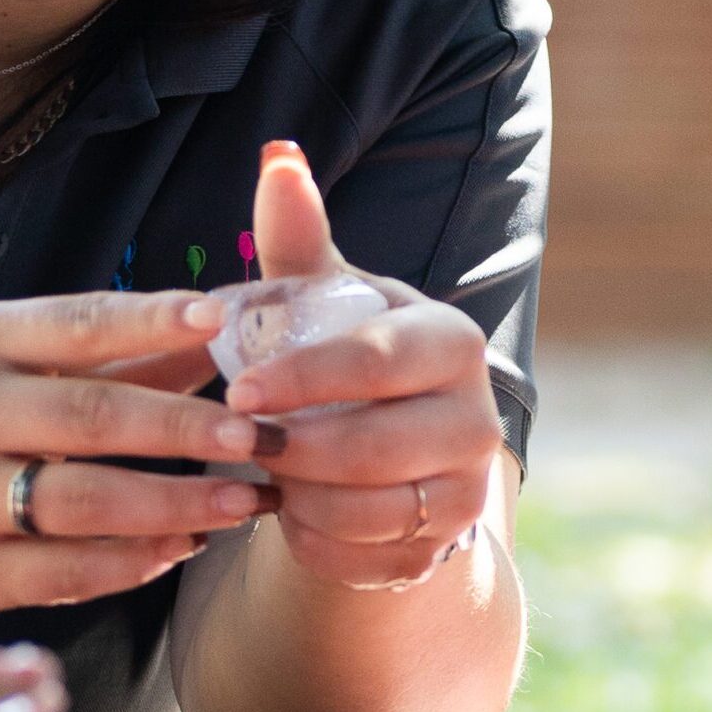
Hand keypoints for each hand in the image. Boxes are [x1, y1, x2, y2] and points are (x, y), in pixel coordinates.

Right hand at [0, 292, 286, 621]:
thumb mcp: (4, 362)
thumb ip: (110, 353)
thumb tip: (223, 327)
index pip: (75, 325)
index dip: (152, 320)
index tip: (225, 319)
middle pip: (92, 418)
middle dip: (188, 429)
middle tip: (263, 435)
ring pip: (88, 504)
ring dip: (179, 504)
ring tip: (246, 502)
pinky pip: (68, 572)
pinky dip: (135, 560)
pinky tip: (180, 545)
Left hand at [228, 141, 498, 590]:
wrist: (379, 449)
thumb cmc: (340, 355)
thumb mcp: (318, 298)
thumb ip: (296, 238)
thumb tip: (277, 155)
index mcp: (445, 341)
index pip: (374, 361)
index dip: (302, 378)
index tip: (237, 388)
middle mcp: (476, 416)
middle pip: (372, 446)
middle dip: (291, 447)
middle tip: (235, 438)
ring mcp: (468, 487)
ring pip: (368, 509)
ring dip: (297, 493)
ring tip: (261, 468)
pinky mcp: (443, 545)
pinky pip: (365, 557)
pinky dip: (313, 538)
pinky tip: (286, 512)